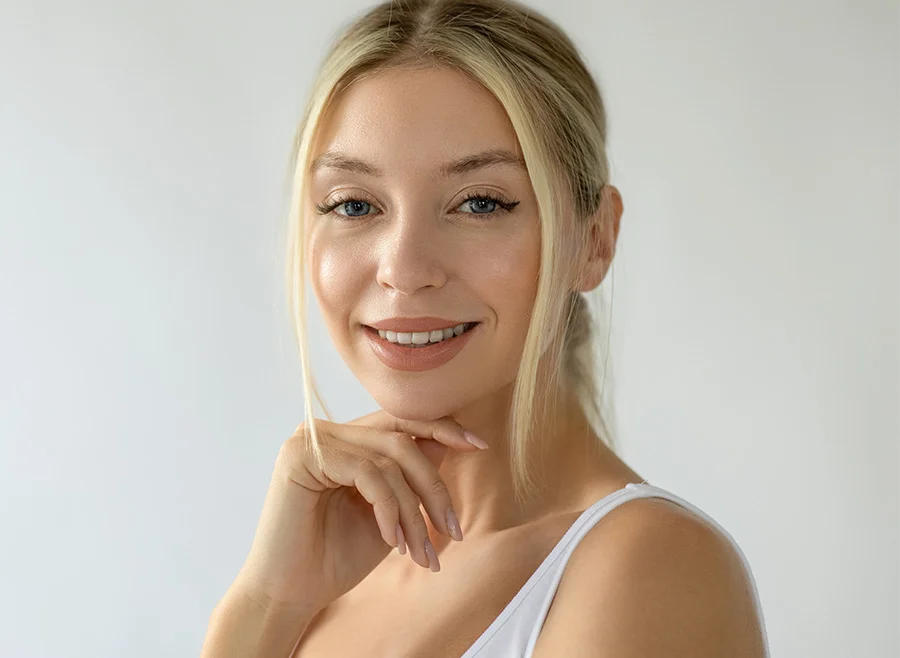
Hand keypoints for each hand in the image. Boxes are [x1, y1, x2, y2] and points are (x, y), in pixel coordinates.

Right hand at [230, 410, 486, 616]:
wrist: (292, 594)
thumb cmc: (337, 556)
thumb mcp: (390, 512)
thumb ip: (412, 475)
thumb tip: (451, 438)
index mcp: (346, 439)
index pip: (401, 420)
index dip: (442, 428)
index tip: (479, 445)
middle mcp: (327, 432)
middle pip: (401, 437)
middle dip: (434, 484)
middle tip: (453, 530)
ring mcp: (311, 440)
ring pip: (389, 459)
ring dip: (414, 510)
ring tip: (421, 553)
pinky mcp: (302, 457)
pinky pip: (367, 473)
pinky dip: (389, 509)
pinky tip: (394, 542)